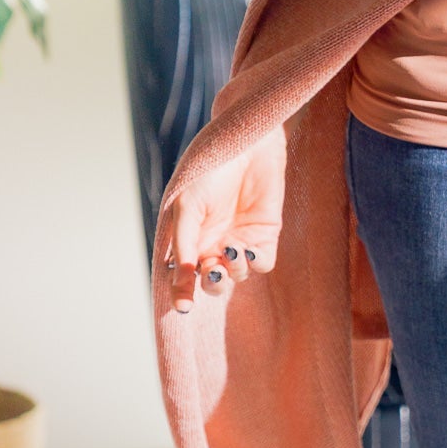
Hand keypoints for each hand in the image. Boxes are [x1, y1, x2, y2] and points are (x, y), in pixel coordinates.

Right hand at [157, 127, 285, 314]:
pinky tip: (246, 251)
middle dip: (210, 285)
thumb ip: (183, 243)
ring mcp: (240, 240)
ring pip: (236, 276)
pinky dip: (254, 265)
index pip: (183, 275)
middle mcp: (214, 243)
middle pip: (211, 282)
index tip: (183, 307)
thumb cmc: (210, 168)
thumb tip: (180, 279)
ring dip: (231, 272)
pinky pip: (261, 264)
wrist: (248, 140)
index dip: (181, 294)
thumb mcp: (187, 205)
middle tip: (210, 271)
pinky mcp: (265, 234)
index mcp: (189, 238)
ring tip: (230, 251)